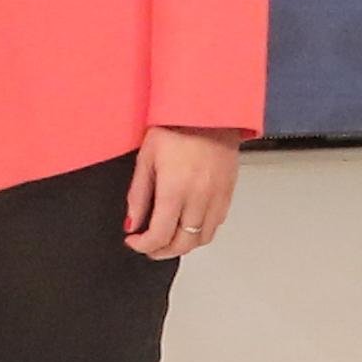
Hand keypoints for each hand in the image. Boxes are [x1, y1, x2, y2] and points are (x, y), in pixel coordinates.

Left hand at [123, 125, 243, 259]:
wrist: (209, 111)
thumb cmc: (177, 127)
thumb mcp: (146, 158)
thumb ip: (139, 195)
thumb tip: (132, 222)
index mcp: (175, 190)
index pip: (159, 235)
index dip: (142, 245)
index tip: (133, 241)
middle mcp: (199, 197)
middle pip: (182, 243)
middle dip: (161, 251)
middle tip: (148, 246)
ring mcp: (217, 196)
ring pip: (202, 238)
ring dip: (183, 245)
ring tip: (168, 239)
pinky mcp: (228, 192)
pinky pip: (216, 224)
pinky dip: (201, 232)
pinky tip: (189, 225)